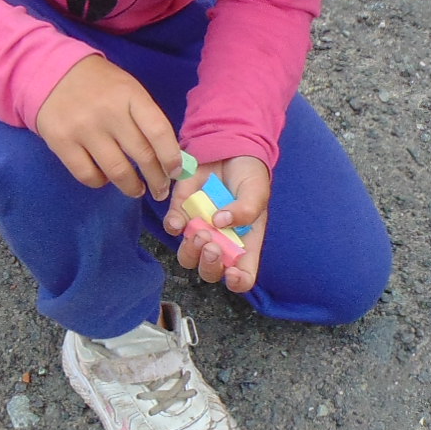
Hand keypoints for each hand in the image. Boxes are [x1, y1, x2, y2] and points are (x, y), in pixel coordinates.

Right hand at [35, 56, 183, 200]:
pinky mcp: (62, 143)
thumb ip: (145, 117)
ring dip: (132, 187)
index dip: (171, 157)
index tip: (176, 172)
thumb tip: (166, 156)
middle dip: (157, 180)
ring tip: (136, 189)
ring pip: (117, 171)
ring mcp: (84, 129)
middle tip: (160, 190)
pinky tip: (105, 177)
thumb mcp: (127, 89)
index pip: (158, 131)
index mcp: (130, 95)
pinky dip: (101, 182)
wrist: (52, 72)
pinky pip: (88, 175)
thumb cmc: (99, 84)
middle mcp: (108, 112)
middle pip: (142, 156)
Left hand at [165, 154, 270, 294]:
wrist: (230, 147)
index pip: (242, 276)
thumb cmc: (249, 175)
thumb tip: (221, 222)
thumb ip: (246, 209)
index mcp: (244, 244)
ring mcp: (199, 229)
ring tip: (199, 232)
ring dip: (191, 251)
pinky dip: (173, 225)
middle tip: (212, 245)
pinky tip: (178, 219)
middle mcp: (221, 242)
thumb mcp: (257, 191)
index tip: (232, 273)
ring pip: (188, 257)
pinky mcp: (182, 212)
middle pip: (210, 271)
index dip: (237, 282)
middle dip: (209, 265)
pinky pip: (173, 227)